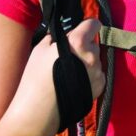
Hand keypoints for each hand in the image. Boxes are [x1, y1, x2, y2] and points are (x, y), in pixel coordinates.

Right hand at [17, 17, 105, 135]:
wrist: (39, 111)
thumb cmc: (35, 78)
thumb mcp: (40, 49)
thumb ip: (56, 38)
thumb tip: (63, 34)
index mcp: (78, 42)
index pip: (93, 24)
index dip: (88, 25)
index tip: (83, 29)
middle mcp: (92, 55)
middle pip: (93, 43)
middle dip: (84, 46)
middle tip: (69, 56)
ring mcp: (98, 72)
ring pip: (96, 59)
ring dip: (87, 61)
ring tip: (71, 73)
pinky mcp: (100, 87)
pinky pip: (98, 74)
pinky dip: (91, 75)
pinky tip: (77, 83)